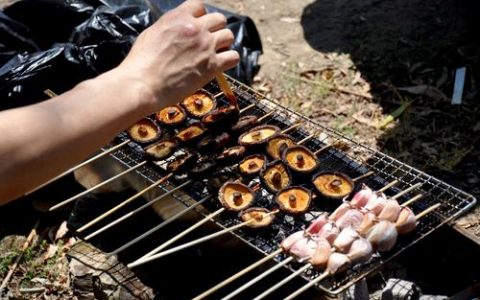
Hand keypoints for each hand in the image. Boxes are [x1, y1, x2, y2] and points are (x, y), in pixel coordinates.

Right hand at [116, 0, 238, 109]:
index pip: (200, 5)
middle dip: (215, 28)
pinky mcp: (212, 65)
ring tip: (216, 52)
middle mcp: (196, 28)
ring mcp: (206, 46)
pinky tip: (222, 64)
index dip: (201, 16)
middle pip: (219, 19)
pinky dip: (230, 59)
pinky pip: (233, 57)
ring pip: (229, 36)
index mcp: (179, 17)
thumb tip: (179, 28)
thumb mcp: (152, 33)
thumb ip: (171, 26)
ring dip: (224, 43)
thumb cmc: (141, 62)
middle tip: (209, 40)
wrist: (143, 84)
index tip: (198, 25)